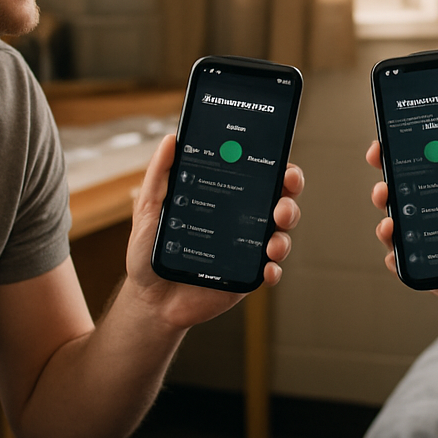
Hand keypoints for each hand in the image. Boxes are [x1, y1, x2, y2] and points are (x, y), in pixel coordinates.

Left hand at [124, 135, 303, 328]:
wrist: (147, 298)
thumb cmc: (149, 251)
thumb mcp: (148, 208)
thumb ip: (159, 174)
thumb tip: (170, 139)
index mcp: (225, 197)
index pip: (259, 175)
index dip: (279, 168)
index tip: (284, 167)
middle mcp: (242, 219)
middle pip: (280, 201)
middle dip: (290, 200)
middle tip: (280, 206)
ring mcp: (247, 247)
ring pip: (281, 234)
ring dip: (284, 235)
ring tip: (272, 243)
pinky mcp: (247, 274)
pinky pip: (271, 270)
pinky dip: (275, 269)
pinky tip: (267, 269)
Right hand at [367, 116, 437, 335]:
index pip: (430, 166)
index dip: (409, 148)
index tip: (396, 133)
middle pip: (404, 188)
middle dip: (385, 171)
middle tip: (380, 160)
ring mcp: (431, 242)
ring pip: (396, 221)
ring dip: (384, 208)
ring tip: (388, 206)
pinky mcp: (428, 269)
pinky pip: (401, 260)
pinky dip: (392, 251)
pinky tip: (395, 243)